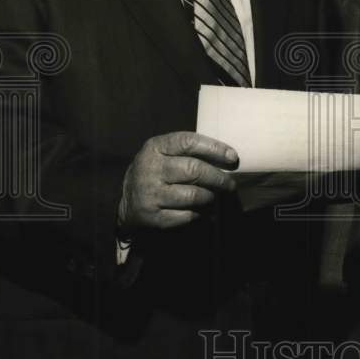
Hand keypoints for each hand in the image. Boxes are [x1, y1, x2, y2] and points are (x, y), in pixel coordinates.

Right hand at [118, 131, 237, 231]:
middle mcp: (150, 169)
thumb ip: (189, 151)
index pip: (188, 142)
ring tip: (215, 196)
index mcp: (154, 148)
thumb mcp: (164, 153)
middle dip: (218, 177)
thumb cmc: (156, 171)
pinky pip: (186, 216)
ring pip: (193, 195)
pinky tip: (203, 211)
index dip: (214, 148)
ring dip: (210, 197)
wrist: (126, 200)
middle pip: (193, 170)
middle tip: (230, 184)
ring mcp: (149, 194)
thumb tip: (228, 157)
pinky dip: (199, 214)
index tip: (233, 158)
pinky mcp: (152, 216)